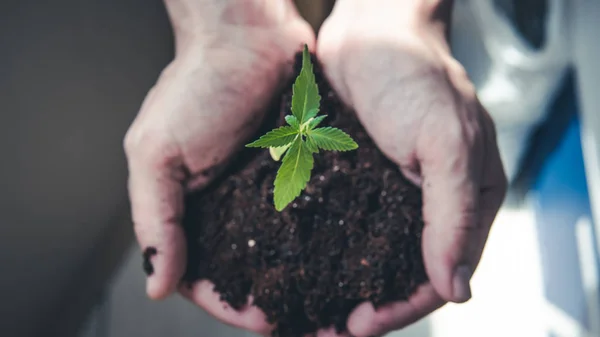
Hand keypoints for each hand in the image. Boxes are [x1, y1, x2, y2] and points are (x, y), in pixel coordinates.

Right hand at [123, 1, 313, 333]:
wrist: (248, 36)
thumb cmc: (197, 86)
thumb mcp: (157, 153)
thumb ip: (156, 218)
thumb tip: (155, 284)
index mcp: (188, 209)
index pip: (201, 275)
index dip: (229, 304)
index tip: (264, 320)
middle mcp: (226, 207)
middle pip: (246, 271)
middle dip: (271, 300)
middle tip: (306, 324)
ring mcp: (264, 192)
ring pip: (282, 250)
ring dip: (301, 278)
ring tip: (329, 303)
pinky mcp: (298, 172)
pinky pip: (310, 214)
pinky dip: (323, 239)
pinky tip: (343, 258)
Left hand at [317, 1, 507, 335]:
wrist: (369, 29)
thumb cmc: (413, 74)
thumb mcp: (445, 141)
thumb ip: (453, 214)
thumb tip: (458, 287)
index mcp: (466, 199)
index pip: (439, 273)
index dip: (402, 307)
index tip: (361, 324)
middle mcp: (429, 204)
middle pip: (403, 273)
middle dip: (370, 306)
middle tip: (328, 328)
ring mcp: (391, 193)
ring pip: (371, 256)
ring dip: (344, 286)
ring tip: (309, 310)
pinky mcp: (358, 179)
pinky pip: (346, 225)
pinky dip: (328, 250)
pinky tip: (302, 266)